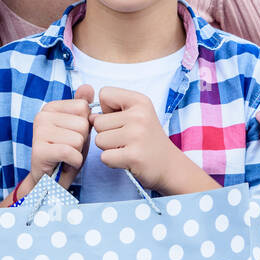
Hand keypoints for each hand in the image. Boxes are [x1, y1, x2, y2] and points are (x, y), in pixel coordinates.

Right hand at [19, 85, 94, 198]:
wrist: (50, 182)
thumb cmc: (66, 154)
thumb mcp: (78, 128)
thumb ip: (82, 108)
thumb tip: (88, 86)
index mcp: (50, 108)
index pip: (83, 108)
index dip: (85, 126)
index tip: (72, 136)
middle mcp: (41, 116)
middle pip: (82, 124)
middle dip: (81, 141)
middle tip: (68, 149)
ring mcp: (38, 132)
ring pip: (78, 139)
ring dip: (77, 152)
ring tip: (65, 157)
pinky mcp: (39, 150)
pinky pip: (71, 152)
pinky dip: (73, 162)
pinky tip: (63, 163)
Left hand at [93, 86, 210, 194]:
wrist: (169, 165)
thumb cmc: (146, 139)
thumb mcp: (136, 115)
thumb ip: (111, 110)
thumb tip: (89, 117)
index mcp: (140, 101)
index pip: (104, 94)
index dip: (107, 109)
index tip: (122, 120)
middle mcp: (139, 115)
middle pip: (97, 121)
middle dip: (106, 133)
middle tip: (126, 139)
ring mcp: (137, 135)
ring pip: (99, 140)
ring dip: (108, 148)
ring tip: (127, 148)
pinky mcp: (133, 156)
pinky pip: (104, 157)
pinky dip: (112, 161)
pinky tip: (127, 159)